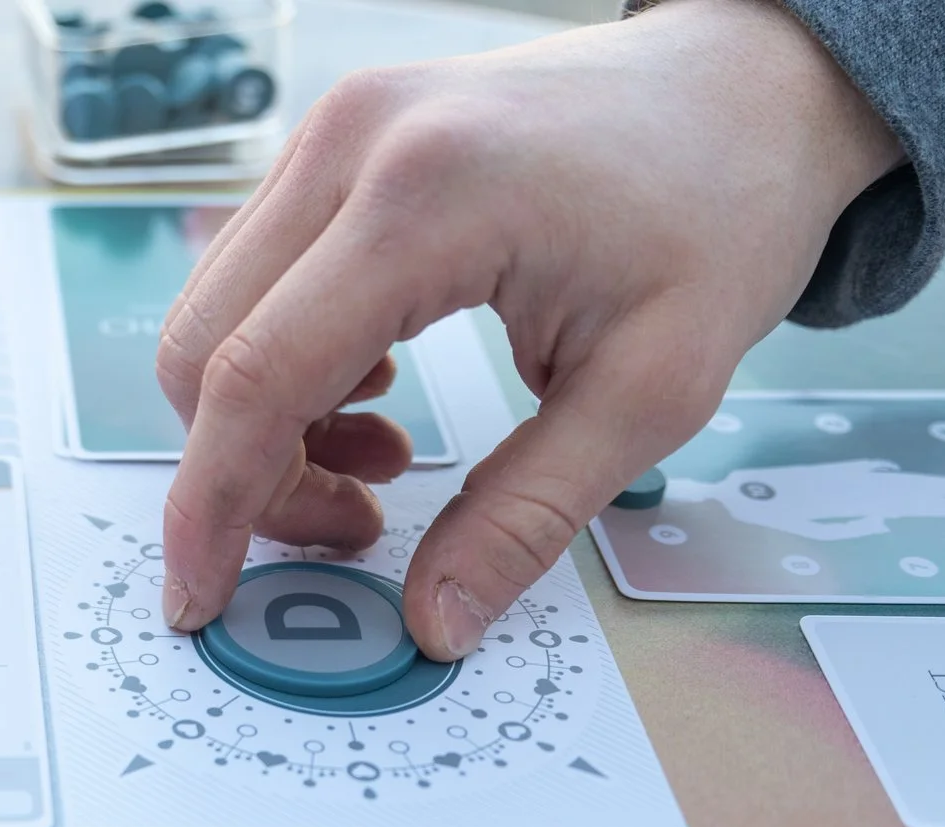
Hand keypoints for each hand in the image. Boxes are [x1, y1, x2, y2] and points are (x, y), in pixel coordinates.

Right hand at [154, 0, 901, 658]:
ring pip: (214, 319)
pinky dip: (286, 365)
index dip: (213, 507)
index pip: (255, 375)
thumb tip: (435, 621)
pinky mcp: (332, 147)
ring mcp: (331, 135)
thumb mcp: (652, 389)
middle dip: (249, 475)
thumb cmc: (717, 210)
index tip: (201, 599)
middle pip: (205, 350)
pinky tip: (377, 389)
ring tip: (384, 458)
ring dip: (268, 423)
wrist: (743, 86)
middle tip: (357, 528)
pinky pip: (254, 282)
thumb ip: (528, 515)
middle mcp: (350, 146)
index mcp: (426, 198)